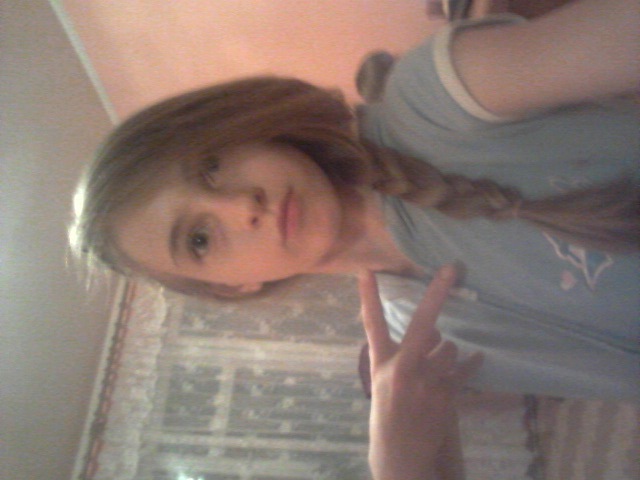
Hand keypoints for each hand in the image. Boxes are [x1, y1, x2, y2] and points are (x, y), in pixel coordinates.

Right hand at [359, 266, 482, 479]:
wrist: (399, 456)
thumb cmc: (388, 414)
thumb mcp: (385, 382)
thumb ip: (405, 354)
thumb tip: (434, 331)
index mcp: (381, 364)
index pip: (372, 325)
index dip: (369, 297)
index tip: (367, 270)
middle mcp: (402, 369)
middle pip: (421, 323)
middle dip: (438, 294)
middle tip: (452, 268)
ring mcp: (425, 382)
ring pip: (447, 349)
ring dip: (446, 355)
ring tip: (434, 375)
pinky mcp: (445, 396)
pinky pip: (464, 371)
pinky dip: (471, 364)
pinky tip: (479, 356)